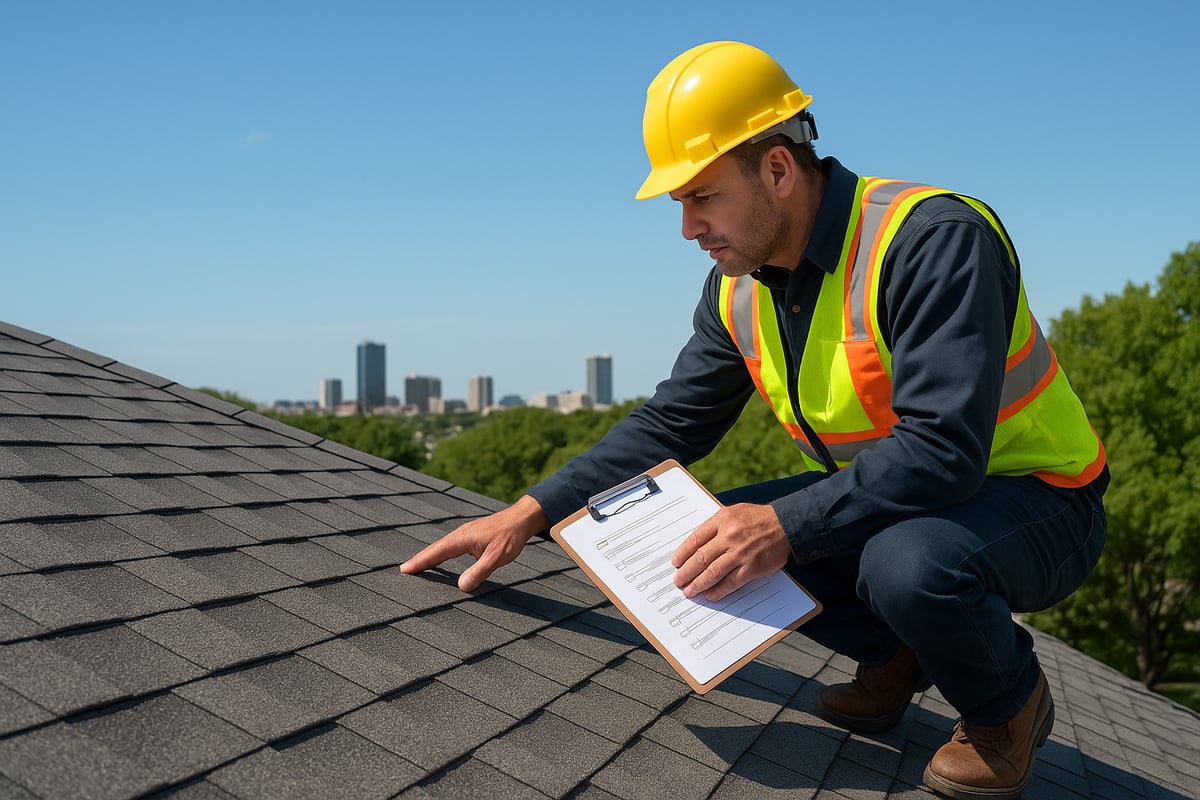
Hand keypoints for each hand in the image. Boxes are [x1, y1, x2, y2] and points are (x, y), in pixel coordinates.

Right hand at [400, 495, 548, 591]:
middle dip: (420, 560)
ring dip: (429, 556)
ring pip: (442, 547)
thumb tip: (461, 587)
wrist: (521, 519)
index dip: (420, 562)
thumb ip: (479, 572)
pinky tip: (439, 559)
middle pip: (435, 549)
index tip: (405, 569)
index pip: (436, 552)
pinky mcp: (471, 536)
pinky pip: (450, 546)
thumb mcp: (496, 557)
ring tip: (417, 567)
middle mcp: (460, 534)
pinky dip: (440, 553)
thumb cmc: (510, 536)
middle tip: (404, 570)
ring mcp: (465, 534)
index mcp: (462, 539)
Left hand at [671, 503, 790, 601]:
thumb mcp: (733, 512)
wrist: (787, 524)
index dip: (682, 553)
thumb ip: (715, 526)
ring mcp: (741, 553)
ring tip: (689, 591)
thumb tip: (696, 545)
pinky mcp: (752, 568)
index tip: (675, 563)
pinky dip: (719, 591)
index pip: (695, 539)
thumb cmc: (757, 518)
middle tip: (678, 581)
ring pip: (713, 572)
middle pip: (701, 558)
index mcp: (722, 520)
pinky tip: (710, 595)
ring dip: (698, 584)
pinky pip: (731, 582)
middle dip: (686, 572)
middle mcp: (729, 537)